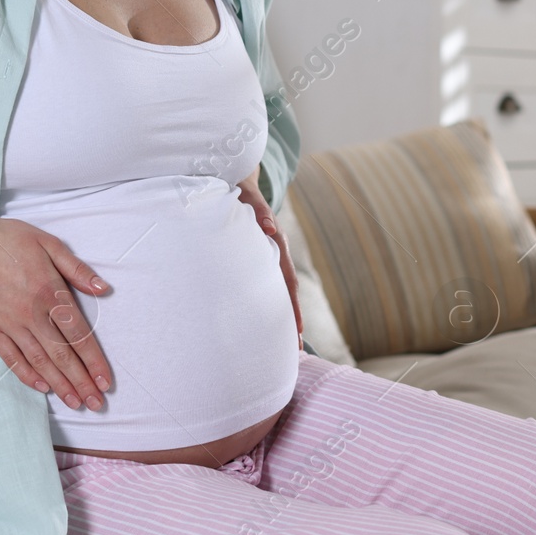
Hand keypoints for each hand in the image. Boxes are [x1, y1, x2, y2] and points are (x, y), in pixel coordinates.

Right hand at [0, 211, 113, 410]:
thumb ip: (77, 268)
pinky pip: (11, 358)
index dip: (94, 360)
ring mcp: (9, 323)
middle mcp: (31, 313)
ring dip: (59, 385)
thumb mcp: (49, 243)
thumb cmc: (10, 240)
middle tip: (97, 404)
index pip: (78, 334)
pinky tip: (43, 387)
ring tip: (75, 403)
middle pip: (62, 355)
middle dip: (81, 382)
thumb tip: (104, 288)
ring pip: (39, 361)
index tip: (106, 381)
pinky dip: (27, 375)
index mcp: (50, 291)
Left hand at [237, 164, 302, 343]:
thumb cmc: (241, 193)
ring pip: (278, 292)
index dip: (292, 306)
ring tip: (288, 345)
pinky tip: (265, 323)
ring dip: (282, 316)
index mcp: (277, 244)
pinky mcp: (258, 261)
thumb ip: (258, 210)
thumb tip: (270, 226)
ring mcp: (268, 259)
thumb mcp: (249, 198)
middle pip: (287, 293)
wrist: (238, 184)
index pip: (288, 280)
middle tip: (297, 350)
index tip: (297, 330)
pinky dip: (268, 305)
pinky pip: (266, 287)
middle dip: (292, 320)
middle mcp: (276, 255)